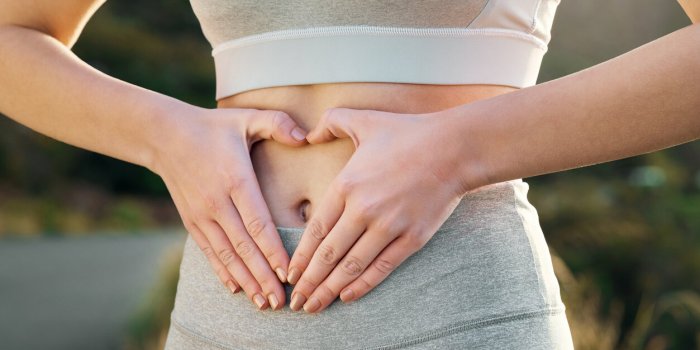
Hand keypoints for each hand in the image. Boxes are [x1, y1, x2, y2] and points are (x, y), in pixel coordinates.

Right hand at [150, 104, 307, 309]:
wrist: (163, 135)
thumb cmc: (213, 127)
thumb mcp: (246, 118)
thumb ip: (278, 124)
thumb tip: (305, 136)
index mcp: (235, 178)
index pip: (258, 222)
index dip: (273, 250)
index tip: (288, 272)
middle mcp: (217, 202)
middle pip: (244, 246)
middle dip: (263, 276)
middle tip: (282, 300)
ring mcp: (201, 214)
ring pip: (227, 255)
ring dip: (246, 281)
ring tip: (264, 302)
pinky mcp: (191, 221)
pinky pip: (209, 252)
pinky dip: (223, 272)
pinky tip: (236, 289)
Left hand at [286, 107, 471, 312]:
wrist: (454, 148)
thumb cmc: (408, 132)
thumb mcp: (364, 119)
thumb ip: (331, 122)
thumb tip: (306, 134)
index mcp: (347, 184)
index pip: (315, 230)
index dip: (300, 256)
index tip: (289, 273)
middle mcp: (363, 210)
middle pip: (328, 255)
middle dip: (308, 281)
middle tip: (295, 302)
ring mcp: (389, 226)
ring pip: (351, 267)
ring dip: (329, 290)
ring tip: (313, 306)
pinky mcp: (412, 238)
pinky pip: (382, 267)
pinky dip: (362, 285)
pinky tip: (347, 297)